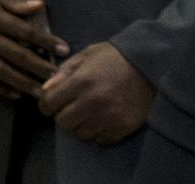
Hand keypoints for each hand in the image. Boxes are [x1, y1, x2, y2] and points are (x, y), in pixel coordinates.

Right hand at [0, 0, 65, 98]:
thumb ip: (14, 1)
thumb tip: (40, 6)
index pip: (25, 31)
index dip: (46, 41)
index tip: (63, 49)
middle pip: (18, 55)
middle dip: (40, 67)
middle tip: (58, 76)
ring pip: (4, 72)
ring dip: (25, 83)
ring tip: (43, 91)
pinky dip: (1, 89)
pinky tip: (16, 93)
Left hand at [37, 42, 153, 145]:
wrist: (150, 65)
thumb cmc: (114, 57)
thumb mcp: (85, 56)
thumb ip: (63, 73)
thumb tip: (44, 91)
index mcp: (81, 82)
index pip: (49, 103)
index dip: (46, 104)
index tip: (50, 103)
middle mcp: (93, 102)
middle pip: (63, 123)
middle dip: (62, 115)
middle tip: (69, 108)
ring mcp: (109, 117)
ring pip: (81, 133)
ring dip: (79, 125)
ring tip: (86, 113)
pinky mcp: (123, 128)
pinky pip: (100, 139)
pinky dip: (98, 132)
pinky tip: (102, 119)